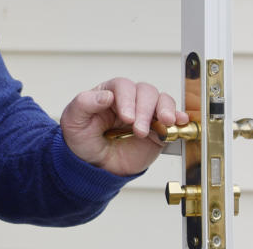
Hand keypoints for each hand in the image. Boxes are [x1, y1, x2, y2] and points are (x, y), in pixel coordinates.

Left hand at [60, 77, 188, 175]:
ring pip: (161, 100)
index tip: (126, 117)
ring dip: (164, 110)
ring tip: (164, 123)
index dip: (127, 99)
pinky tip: (179, 122)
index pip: (122, 86)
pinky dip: (178, 119)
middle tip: (139, 130)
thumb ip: (84, 104)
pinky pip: (172, 119)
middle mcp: (129, 100)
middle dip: (144, 109)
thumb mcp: (73, 120)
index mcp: (108, 93)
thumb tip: (106, 95)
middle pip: (145, 91)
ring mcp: (145, 114)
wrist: (94, 166)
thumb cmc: (82, 139)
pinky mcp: (157, 130)